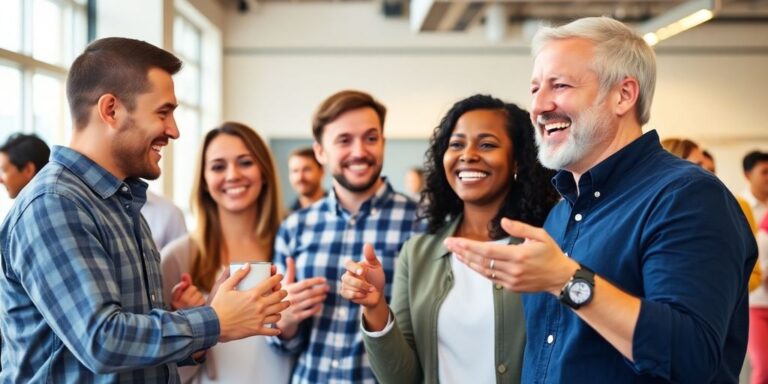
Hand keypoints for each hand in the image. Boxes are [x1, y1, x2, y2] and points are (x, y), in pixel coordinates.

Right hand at [170, 273, 204, 309]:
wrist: (185, 319)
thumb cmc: (181, 305)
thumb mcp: (178, 295)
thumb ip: (182, 283)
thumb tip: (185, 274)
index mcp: (174, 300)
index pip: (178, 288)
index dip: (182, 285)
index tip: (183, 284)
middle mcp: (182, 304)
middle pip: (192, 287)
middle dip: (192, 291)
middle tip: (189, 298)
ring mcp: (190, 308)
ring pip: (199, 294)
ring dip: (197, 297)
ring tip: (193, 303)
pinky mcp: (198, 311)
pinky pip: (202, 300)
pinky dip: (201, 301)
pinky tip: (196, 306)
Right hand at [210, 263, 289, 341]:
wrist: (213, 325)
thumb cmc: (218, 305)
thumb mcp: (225, 287)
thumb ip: (237, 275)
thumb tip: (247, 265)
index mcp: (252, 295)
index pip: (270, 283)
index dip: (277, 277)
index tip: (280, 275)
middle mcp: (259, 306)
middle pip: (278, 297)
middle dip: (284, 292)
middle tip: (284, 291)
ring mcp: (259, 319)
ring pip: (278, 313)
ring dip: (283, 307)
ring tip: (285, 305)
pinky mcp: (256, 330)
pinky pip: (270, 331)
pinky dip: (275, 330)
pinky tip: (278, 330)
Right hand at [276, 256, 328, 339]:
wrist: (276, 315)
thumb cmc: (283, 295)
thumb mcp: (285, 283)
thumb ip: (289, 271)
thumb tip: (289, 257)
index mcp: (289, 289)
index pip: (304, 283)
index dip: (315, 280)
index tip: (324, 279)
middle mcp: (291, 298)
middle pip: (309, 293)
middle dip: (320, 289)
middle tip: (328, 287)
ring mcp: (294, 308)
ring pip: (310, 302)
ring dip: (319, 298)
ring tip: (325, 295)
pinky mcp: (296, 317)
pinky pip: (309, 312)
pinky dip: (316, 308)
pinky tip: (320, 305)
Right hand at [340, 243, 385, 307]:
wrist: (377, 294)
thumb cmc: (376, 278)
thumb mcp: (376, 267)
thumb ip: (370, 256)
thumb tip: (367, 243)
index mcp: (354, 266)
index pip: (348, 263)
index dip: (354, 268)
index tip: (363, 272)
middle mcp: (348, 274)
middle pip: (346, 277)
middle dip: (360, 284)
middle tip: (372, 287)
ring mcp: (345, 284)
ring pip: (347, 286)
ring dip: (361, 290)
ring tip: (370, 290)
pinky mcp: (345, 293)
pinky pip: (346, 293)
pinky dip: (356, 295)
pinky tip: (363, 295)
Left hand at [444, 218, 578, 294]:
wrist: (561, 278)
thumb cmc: (551, 253)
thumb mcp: (540, 235)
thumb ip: (520, 228)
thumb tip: (503, 221)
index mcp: (518, 256)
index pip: (487, 251)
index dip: (469, 246)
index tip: (456, 241)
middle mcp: (512, 270)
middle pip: (481, 261)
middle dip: (462, 252)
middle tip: (448, 243)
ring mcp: (511, 280)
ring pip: (483, 271)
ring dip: (467, 261)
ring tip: (455, 252)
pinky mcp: (511, 286)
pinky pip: (490, 277)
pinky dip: (478, 269)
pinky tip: (470, 262)